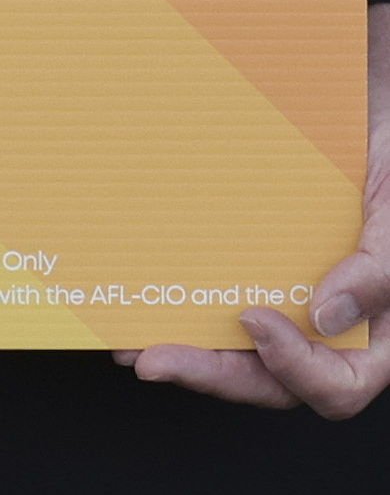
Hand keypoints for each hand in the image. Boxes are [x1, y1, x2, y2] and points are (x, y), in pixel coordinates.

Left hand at [122, 8, 389, 415]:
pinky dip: (182, 307)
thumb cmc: (389, 165)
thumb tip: (328, 314)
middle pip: (273, 379)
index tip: (252, 318)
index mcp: (377, 331)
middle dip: (212, 374)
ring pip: (237, 352)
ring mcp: (288, 303)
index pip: (340, 382)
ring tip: (131, 339)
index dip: (296, 367)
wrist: (362, 112)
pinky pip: (217, 300)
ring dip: (184, 351)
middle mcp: (329, 328)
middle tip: (153, 359)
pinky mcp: (253, 271)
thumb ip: (380, 267)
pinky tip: (141, 298)